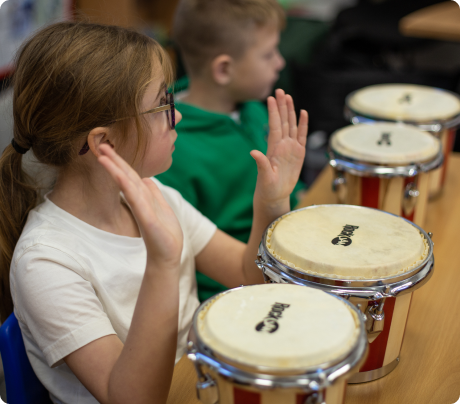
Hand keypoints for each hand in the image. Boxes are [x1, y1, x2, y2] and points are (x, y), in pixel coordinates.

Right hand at [97, 144, 182, 268]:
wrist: (168, 255)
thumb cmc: (165, 234)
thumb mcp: (162, 208)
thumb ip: (154, 194)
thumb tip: (148, 179)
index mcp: (145, 198)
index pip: (132, 176)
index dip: (121, 162)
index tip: (109, 149)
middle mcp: (141, 201)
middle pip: (126, 176)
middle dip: (115, 160)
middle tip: (100, 145)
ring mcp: (142, 209)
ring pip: (127, 184)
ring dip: (115, 169)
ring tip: (102, 155)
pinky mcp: (145, 218)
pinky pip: (135, 197)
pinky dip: (126, 184)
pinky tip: (118, 174)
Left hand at [250, 89, 307, 208]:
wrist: (274, 195)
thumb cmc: (267, 188)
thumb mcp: (264, 177)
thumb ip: (261, 164)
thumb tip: (253, 152)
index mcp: (273, 148)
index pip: (274, 125)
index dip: (273, 112)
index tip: (271, 98)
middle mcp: (281, 145)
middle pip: (282, 121)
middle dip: (281, 105)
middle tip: (279, 89)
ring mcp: (290, 148)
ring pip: (291, 125)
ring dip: (290, 111)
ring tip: (288, 96)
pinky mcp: (298, 153)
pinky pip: (301, 136)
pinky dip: (303, 124)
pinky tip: (303, 113)